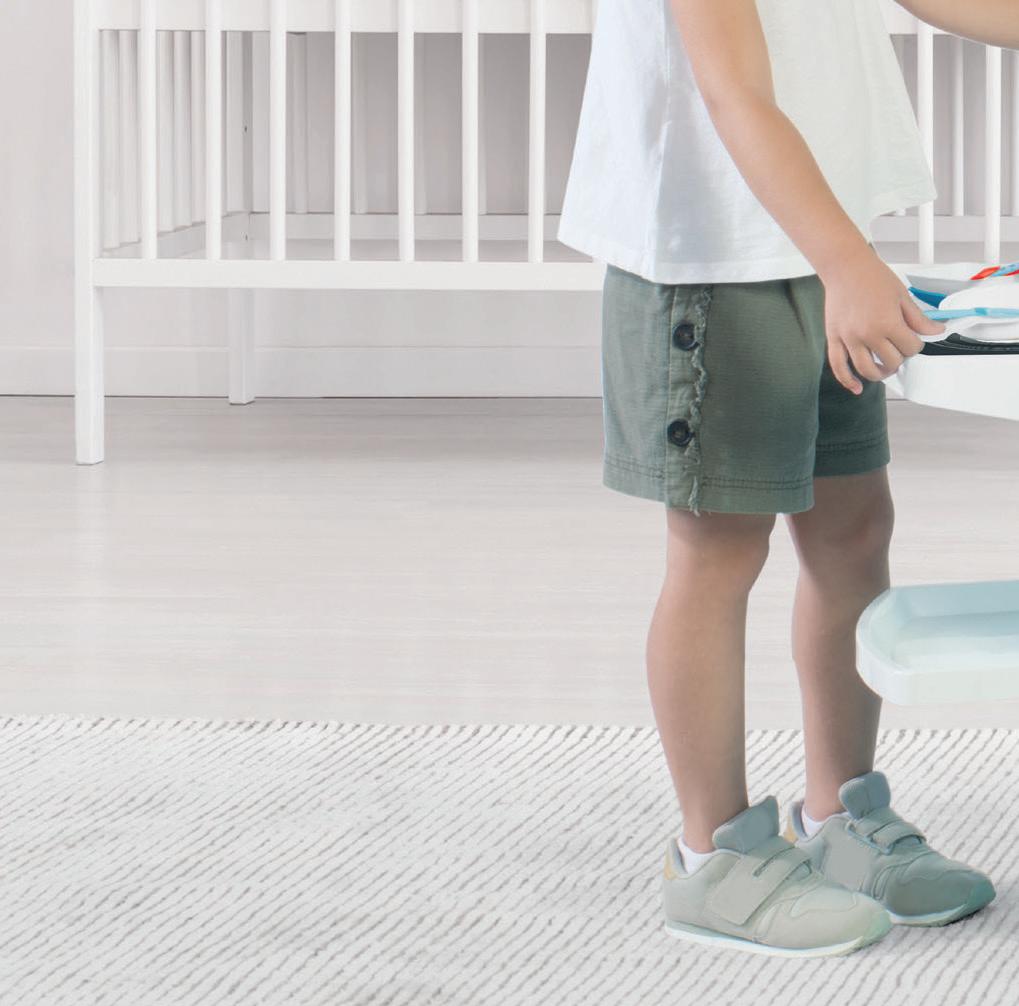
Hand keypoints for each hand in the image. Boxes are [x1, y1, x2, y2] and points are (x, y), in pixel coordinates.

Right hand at [820, 247, 946, 394]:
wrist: (845, 267)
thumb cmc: (873, 277)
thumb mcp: (902, 296)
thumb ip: (918, 319)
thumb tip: (935, 332)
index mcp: (888, 323)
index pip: (910, 348)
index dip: (916, 345)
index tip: (913, 339)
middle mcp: (868, 334)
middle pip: (891, 361)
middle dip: (900, 358)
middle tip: (899, 350)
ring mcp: (849, 338)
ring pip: (866, 369)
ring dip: (879, 374)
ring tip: (884, 369)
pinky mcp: (835, 339)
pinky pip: (839, 366)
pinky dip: (847, 380)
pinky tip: (856, 388)